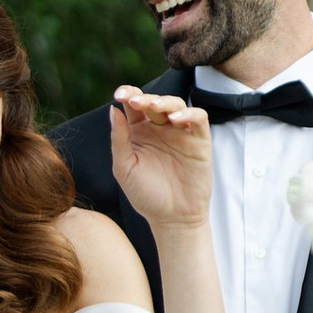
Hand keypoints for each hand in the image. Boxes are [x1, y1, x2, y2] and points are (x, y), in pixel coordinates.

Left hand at [107, 85, 214, 230]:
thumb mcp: (124, 167)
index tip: (119, 94)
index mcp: (139, 132)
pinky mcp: (199, 142)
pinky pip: (198, 119)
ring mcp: (180, 133)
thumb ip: (118, 139)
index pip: (134, 105)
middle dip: (144, 97)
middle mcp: (160, 129)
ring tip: (153, 106)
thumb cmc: (145, 195)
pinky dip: (189, 114)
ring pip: (176, 105)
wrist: (171, 219)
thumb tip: (113, 110)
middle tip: (135, 100)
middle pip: (154, 101)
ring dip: (165, 101)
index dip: (128, 94)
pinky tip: (175, 119)